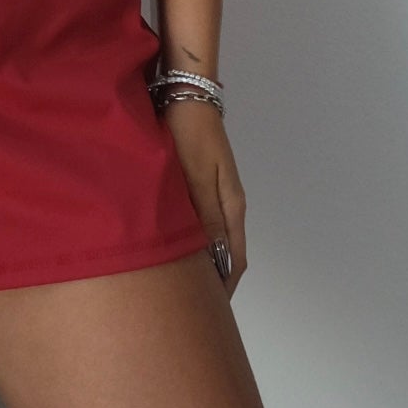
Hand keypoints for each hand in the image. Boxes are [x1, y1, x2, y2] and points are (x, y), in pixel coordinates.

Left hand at [161, 99, 246, 300]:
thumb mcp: (197, 178)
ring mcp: (214, 194)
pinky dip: (192, 240)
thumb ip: (206, 217)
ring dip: (201, 261)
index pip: (233, 259)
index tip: (211, 311)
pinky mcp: (199, 184)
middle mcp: (227, 204)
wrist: (185, 95)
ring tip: (181, 283)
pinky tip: (173, 246)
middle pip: (225, 253)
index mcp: (231, 207)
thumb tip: (214, 258)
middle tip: (192, 304)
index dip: (224, 287)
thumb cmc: (189, 134)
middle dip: (213, 280)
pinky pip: (200, 223)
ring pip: (212, 239)